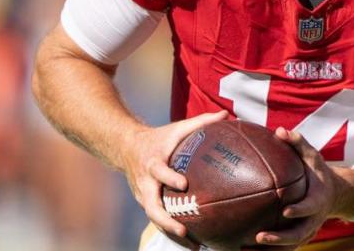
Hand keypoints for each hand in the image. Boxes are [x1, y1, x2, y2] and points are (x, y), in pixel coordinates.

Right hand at [119, 111, 229, 248]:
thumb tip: (226, 115)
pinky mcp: (146, 204)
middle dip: (166, 220)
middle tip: (184, 230)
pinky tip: (194, 243)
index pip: (159, 172)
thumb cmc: (159, 138)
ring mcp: (144, 196)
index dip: (169, 178)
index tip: (184, 184)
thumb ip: (201, 122)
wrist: (127, 148)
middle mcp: (146, 183)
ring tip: (196, 245)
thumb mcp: (177, 128)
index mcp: (152, 163)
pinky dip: (173, 232)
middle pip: (151, 206)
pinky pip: (158, 221)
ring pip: (155, 219)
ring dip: (172, 233)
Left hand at [252, 128, 353, 248]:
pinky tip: (245, 250)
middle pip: (298, 235)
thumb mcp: (313, 155)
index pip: (310, 207)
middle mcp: (313, 220)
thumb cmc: (317, 171)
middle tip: (259, 237)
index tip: (285, 212)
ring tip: (245, 250)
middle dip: (280, 240)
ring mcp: (307, 231)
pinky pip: (284, 249)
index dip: (299, 211)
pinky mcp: (298, 238)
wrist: (334, 194)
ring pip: (290, 246)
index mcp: (318, 200)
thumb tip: (279, 130)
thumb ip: (298, 143)